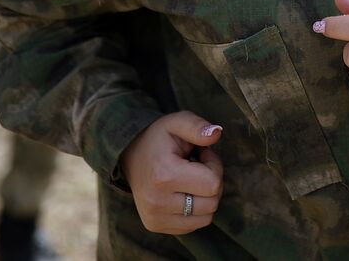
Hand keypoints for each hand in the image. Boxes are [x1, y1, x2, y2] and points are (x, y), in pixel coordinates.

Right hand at [119, 112, 223, 234]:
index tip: (201, 155)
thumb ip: (197, 126)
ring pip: (206, 217)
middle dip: (212, 182)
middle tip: (196, 167)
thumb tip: (217, 133)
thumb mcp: (177, 122)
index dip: (214, 166)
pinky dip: (195, 210)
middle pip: (212, 203)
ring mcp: (155, 218)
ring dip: (205, 197)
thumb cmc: (159, 138)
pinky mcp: (155, 226)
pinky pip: (194, 225)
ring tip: (189, 180)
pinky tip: (183, 193)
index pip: (213, 183)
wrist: (130, 155)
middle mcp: (157, 202)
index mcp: (163, 176)